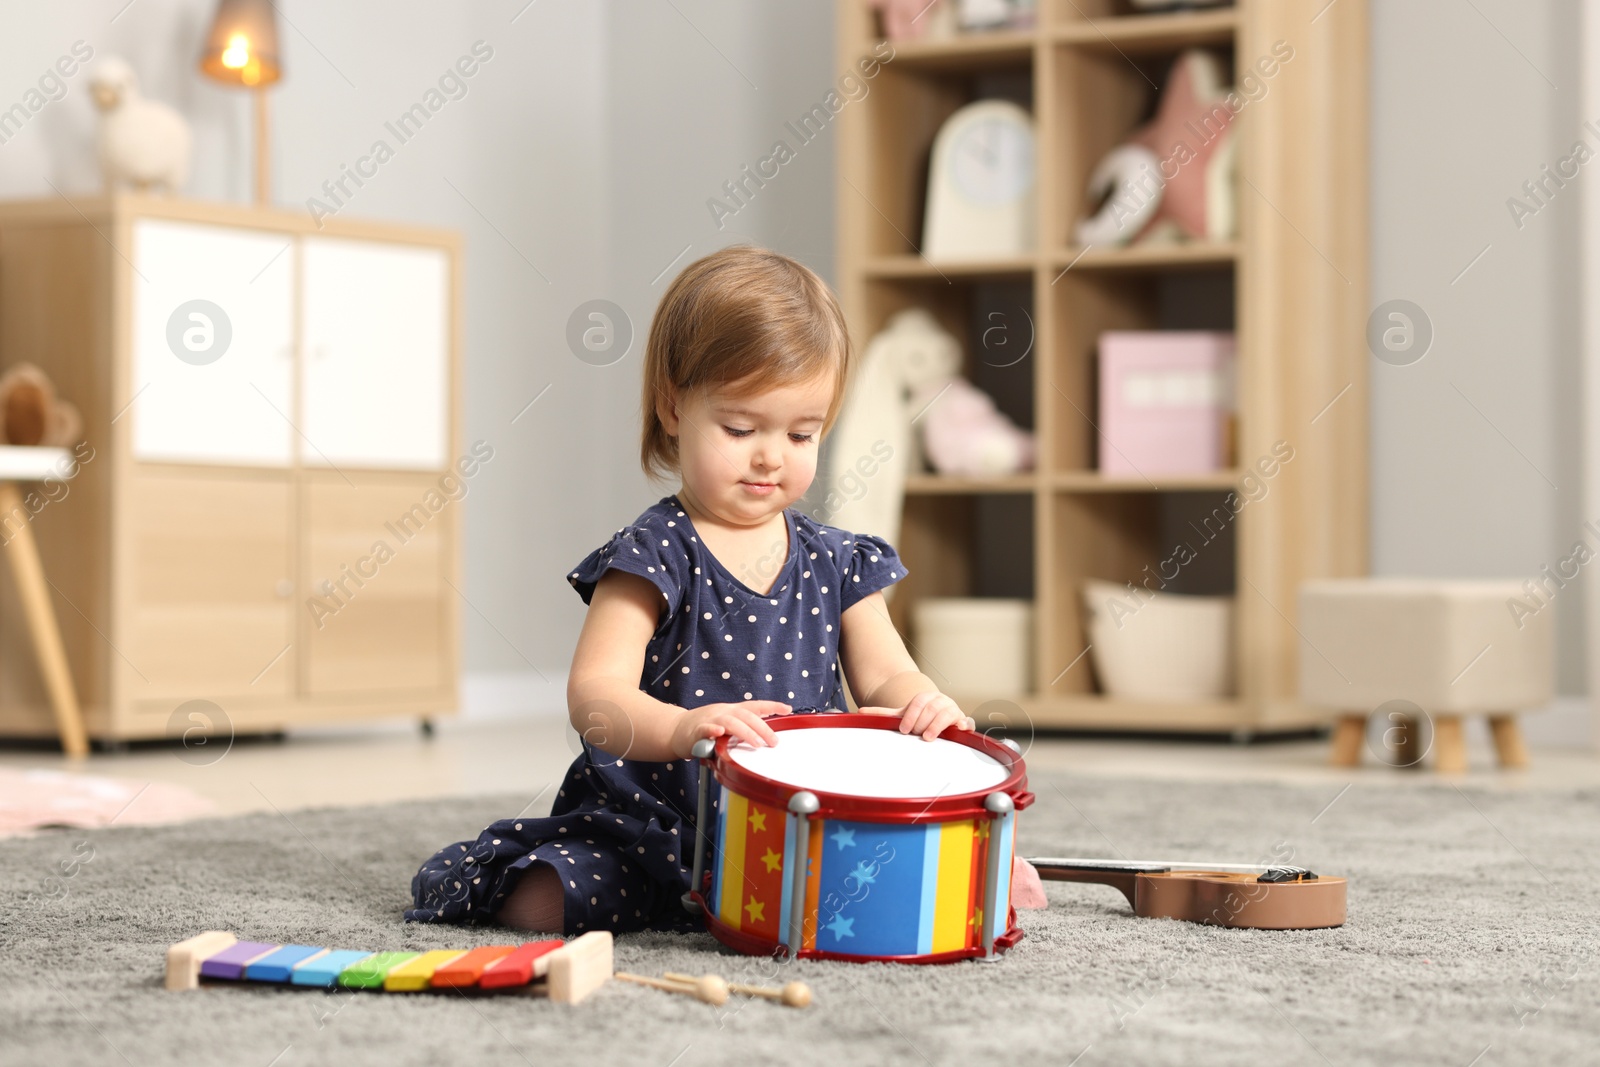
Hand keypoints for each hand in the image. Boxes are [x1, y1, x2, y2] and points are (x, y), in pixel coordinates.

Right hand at [670, 700, 791, 759]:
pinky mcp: (695, 731)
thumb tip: (765, 738)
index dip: (771, 706)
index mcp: (732, 711)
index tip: (788, 709)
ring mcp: (709, 720)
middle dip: (762, 728)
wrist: (675, 730)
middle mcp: (723, 712)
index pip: (754, 706)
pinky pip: (705, 729)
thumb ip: (742, 730)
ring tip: (757, 744)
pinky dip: (712, 730)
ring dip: (745, 732)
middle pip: (746, 716)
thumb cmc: (705, 729)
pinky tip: (719, 734)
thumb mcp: (726, 726)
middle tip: (774, 742)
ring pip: (730, 722)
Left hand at [857, 691, 972, 740]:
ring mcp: (953, 710)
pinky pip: (966, 721)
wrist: (935, 717)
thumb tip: (860, 712)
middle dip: (923, 722)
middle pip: (932, 707)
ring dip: (938, 724)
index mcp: (925, 697)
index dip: (911, 715)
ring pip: (948, 713)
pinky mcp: (962, 722)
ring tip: (928, 737)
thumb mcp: (901, 715)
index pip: (919, 702)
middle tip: (916, 735)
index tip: (904, 730)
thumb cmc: (918, 717)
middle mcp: (940, 701)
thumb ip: (883, 714)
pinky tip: (959, 729)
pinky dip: (965, 724)